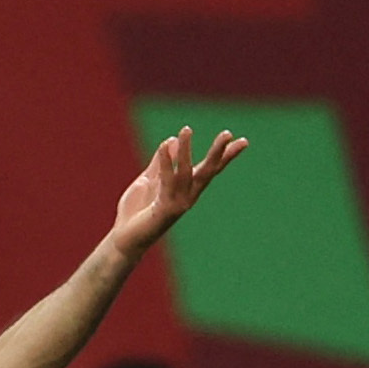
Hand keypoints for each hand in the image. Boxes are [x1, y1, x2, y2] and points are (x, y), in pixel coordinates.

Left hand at [110, 128, 247, 256]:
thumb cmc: (137, 211)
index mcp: (186, 189)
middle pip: (207, 172)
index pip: (210, 169)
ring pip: (185, 173)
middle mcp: (187, 196)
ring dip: (185, 150)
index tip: (243, 140)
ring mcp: (179, 204)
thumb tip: (173, 139)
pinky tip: (163, 145)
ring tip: (186, 129)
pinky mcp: (166, 210)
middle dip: (218, 153)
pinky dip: (165, 162)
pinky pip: (166, 181)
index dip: (226, 156)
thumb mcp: (149, 180)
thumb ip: (160, 162)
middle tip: (228, 133)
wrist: (124, 238)